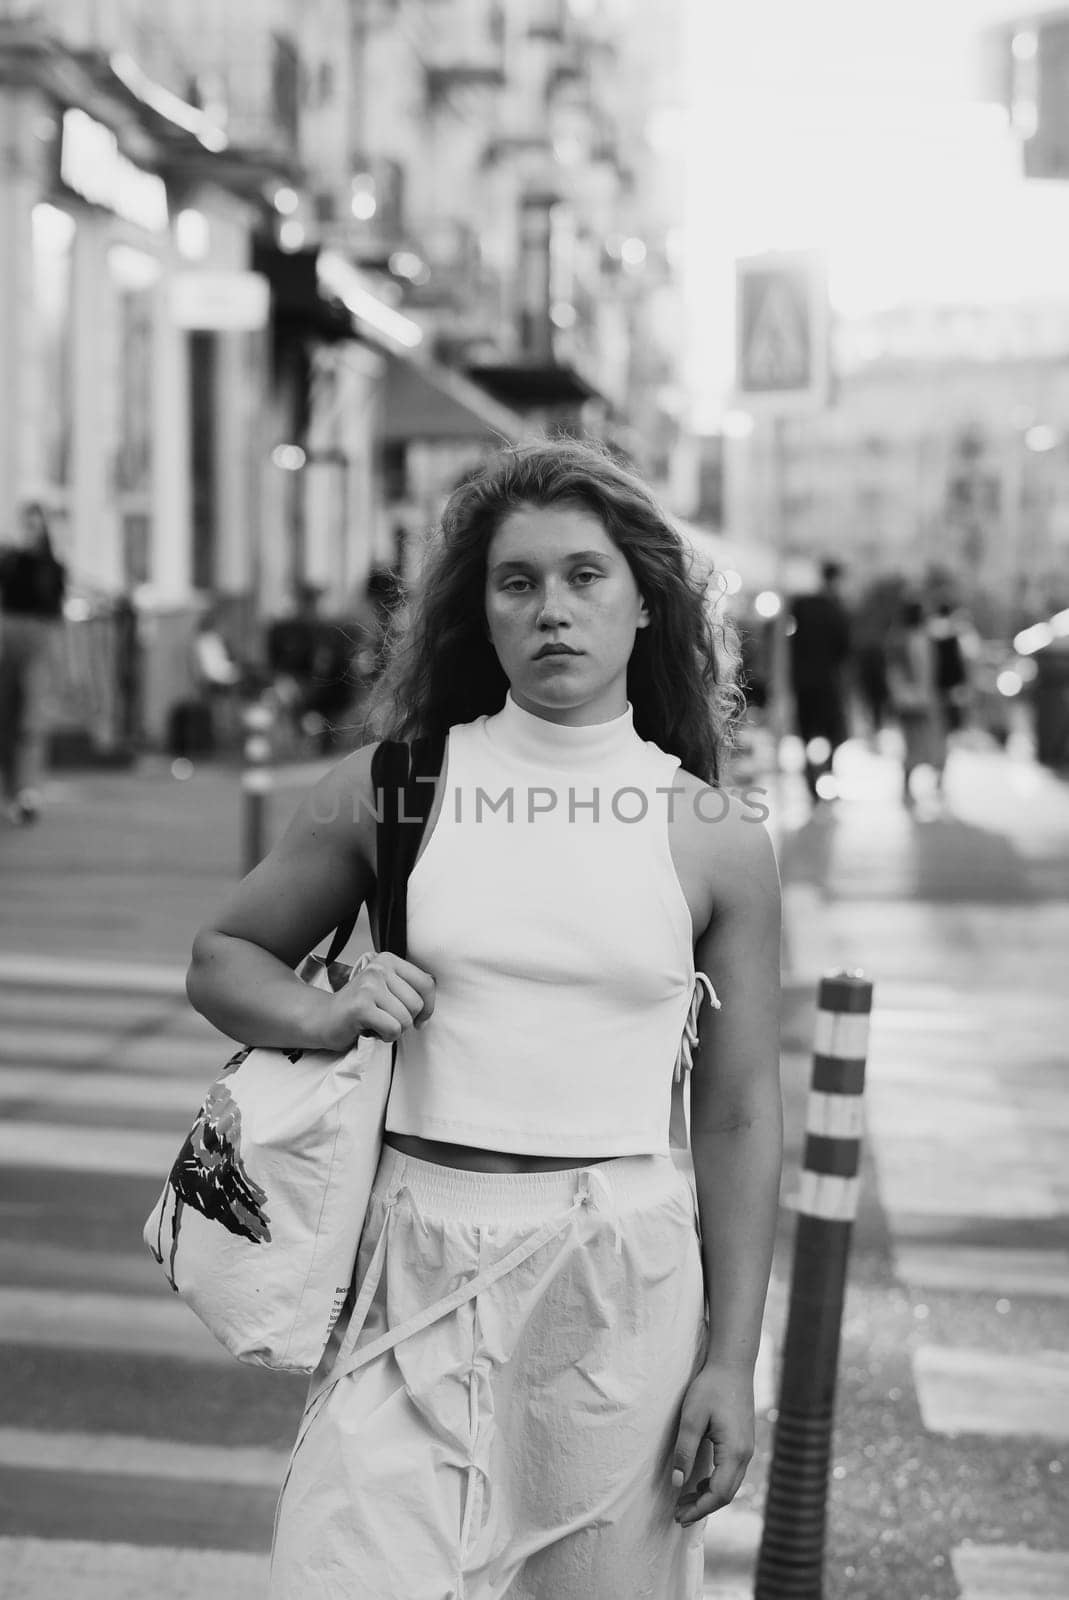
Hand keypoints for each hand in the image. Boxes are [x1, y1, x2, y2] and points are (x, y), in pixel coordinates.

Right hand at [318, 953, 435, 1049]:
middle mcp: (379, 968)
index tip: (419, 1018)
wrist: (325, 1018)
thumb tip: (432, 1002)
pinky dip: (386, 1036)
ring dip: (395, 1030)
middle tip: (387, 1019)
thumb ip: (410, 988)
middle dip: (406, 1021)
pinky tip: (372, 1030)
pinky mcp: (361, 1006)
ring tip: (377, 1023)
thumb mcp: (387, 989)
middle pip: (417, 1003)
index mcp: (389, 960)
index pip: (426, 983)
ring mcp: (369, 985)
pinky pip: (393, 1028)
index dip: (428, 1006)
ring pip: (405, 1018)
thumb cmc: (361, 1008)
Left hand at [671, 1362, 754, 1526]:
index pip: (718, 1493)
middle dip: (702, 1507)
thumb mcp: (691, 1417)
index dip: (699, 1508)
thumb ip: (684, 1451)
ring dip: (709, 1497)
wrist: (733, 1365)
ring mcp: (747, 1449)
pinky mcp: (743, 1443)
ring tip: (684, 1501)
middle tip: (678, 1515)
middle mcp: (745, 1455)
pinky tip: (699, 1482)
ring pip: (730, 1485)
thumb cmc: (710, 1387)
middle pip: (726, 1494)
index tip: (679, 1516)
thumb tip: (676, 1484)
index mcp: (734, 1452)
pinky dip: (715, 1484)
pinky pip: (731, 1473)